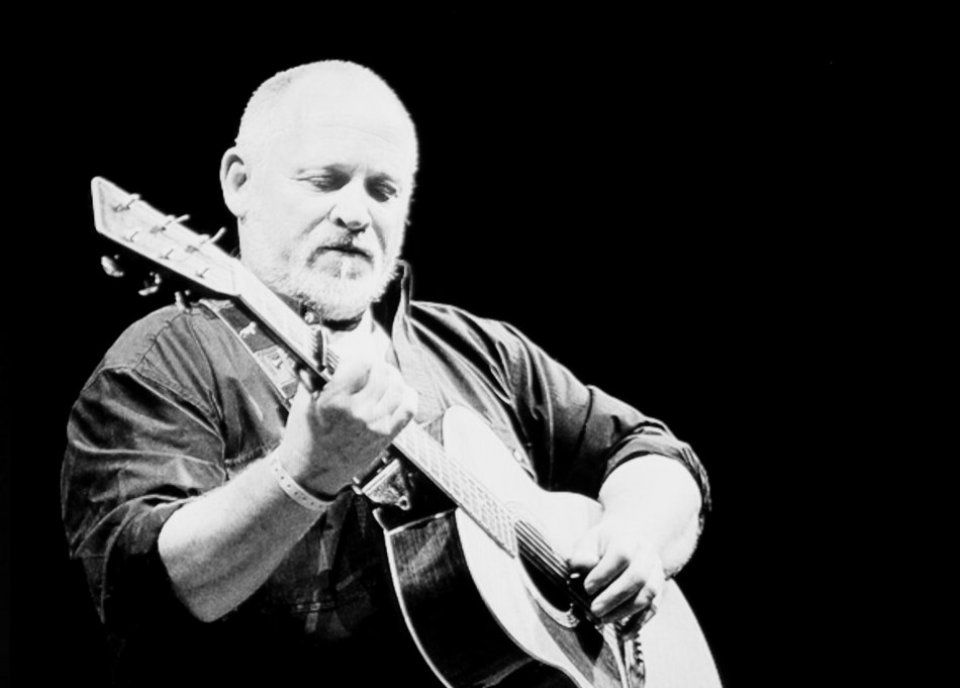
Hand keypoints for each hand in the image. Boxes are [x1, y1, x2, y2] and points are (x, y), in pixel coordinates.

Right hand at [277, 354, 417, 496]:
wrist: (310, 473)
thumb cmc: (304, 437)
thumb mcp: (303, 399)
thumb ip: (319, 371)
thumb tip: (335, 348)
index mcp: (334, 401)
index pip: (361, 363)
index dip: (359, 354)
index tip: (357, 354)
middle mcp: (358, 412)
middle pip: (381, 372)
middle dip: (375, 363)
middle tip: (370, 363)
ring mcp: (375, 425)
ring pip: (397, 387)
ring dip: (391, 376)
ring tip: (383, 375)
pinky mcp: (386, 435)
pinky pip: (408, 409)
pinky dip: (407, 395)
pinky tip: (399, 391)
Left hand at [567, 514, 664, 630]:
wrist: (631, 539)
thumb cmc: (603, 545)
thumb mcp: (590, 542)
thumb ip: (582, 555)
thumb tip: (581, 567)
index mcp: (628, 538)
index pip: (622, 555)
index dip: (604, 573)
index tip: (587, 587)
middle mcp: (646, 554)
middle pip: (638, 577)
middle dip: (614, 596)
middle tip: (594, 609)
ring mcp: (656, 572)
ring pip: (648, 594)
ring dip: (625, 611)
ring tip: (603, 619)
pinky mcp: (659, 590)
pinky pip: (653, 609)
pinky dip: (639, 623)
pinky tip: (623, 635)